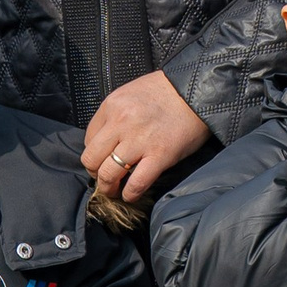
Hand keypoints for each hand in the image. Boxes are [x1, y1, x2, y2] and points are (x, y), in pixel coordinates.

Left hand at [81, 70, 211, 203]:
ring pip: (109, 174)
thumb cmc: (167, 91)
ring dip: (109, 187)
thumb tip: (107, 140)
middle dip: (95, 174)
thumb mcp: (131, 94)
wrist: (197, 91)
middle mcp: (121, 123)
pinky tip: (130, 195)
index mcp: (112, 106)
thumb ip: (116, 114)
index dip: (95, 154)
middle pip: (92, 159)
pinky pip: (136, 183)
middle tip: (104, 178)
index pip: (89, 139)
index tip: (102, 160)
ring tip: (114, 191)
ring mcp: (140, 140)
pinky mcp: (160, 155)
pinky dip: (130, 194)